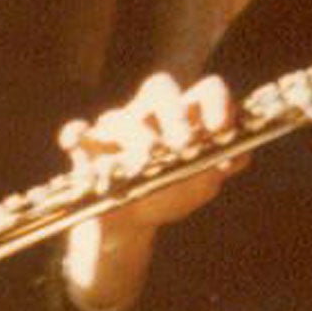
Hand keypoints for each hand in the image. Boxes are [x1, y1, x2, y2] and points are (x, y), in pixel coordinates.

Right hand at [60, 71, 243, 237]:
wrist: (130, 223)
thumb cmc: (172, 192)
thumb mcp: (203, 183)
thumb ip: (222, 166)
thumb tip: (235, 157)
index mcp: (187, 114)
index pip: (205, 90)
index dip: (217, 101)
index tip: (221, 128)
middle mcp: (151, 112)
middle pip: (161, 87)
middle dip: (175, 114)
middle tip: (183, 144)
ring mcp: (117, 126)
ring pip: (122, 115)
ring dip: (137, 136)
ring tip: (145, 162)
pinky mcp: (86, 147)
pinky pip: (77, 134)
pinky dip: (76, 135)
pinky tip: (77, 141)